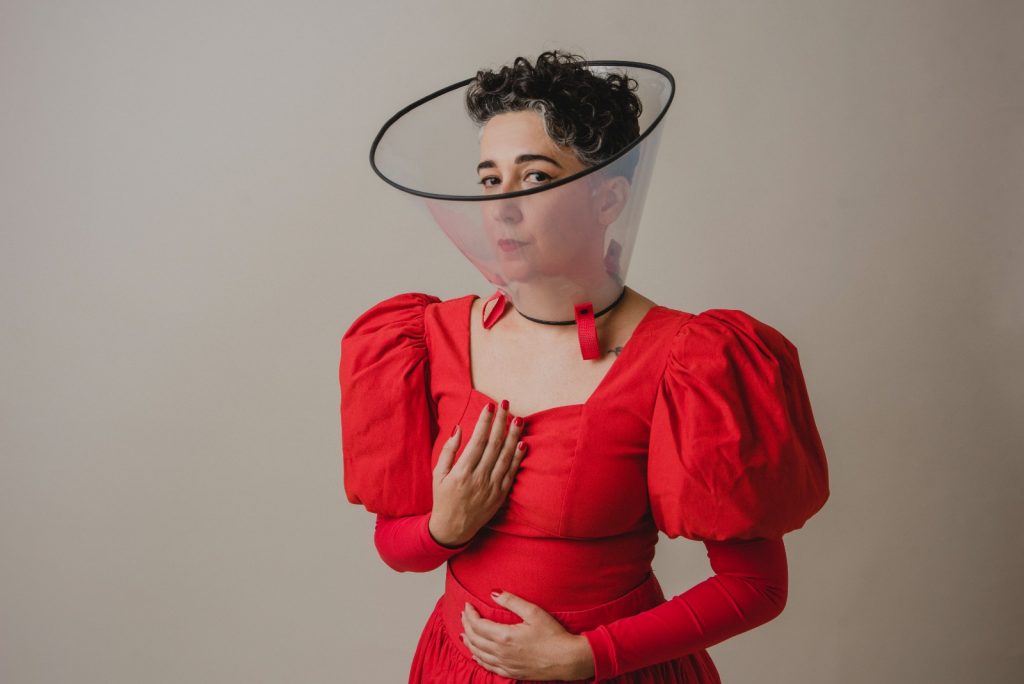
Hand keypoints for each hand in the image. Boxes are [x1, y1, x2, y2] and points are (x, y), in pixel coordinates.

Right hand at [428, 401, 527, 546]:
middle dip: (500, 422)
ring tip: (518, 419)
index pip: (477, 441)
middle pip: (493, 445)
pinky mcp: (501, 494)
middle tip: (505, 404)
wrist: (453, 528)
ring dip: (513, 436)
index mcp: (461, 472)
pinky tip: (522, 443)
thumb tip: (458, 429)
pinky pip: (512, 472)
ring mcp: (492, 487)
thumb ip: (448, 451)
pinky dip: (518, 457)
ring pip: (505, 456)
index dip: (484, 422)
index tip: (489, 407)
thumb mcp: (437, 474)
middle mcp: (479, 479)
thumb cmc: (443, 498)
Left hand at [460, 591, 595, 680]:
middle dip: (466, 625)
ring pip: (478, 654)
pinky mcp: (511, 671)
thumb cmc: (553, 635)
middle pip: (474, 639)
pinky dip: (478, 658)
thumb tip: (494, 593)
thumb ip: (512, 601)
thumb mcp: (533, 612)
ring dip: (468, 642)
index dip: (469, 614)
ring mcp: (505, 664)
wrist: (566, 659)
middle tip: (464, 615)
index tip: (467, 605)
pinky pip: (487, 666)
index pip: (477, 625)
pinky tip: (475, 654)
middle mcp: (501, 652)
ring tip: (463, 633)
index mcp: (505, 636)